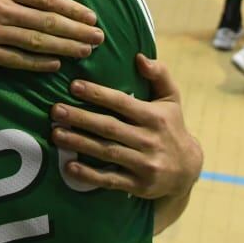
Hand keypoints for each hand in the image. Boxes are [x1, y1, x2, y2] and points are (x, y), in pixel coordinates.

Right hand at [0, 0, 103, 70]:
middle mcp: (0, 9)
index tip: (91, 17)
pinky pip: (11, 60)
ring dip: (63, 49)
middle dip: (76, 32)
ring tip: (84, 53)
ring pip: (35, 43)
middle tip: (99, 40)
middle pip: (47, 23)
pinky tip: (51, 66)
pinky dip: (34, 64)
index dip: (72, 9)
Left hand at [49, 54, 202, 199]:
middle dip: (80, 118)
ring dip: (79, 143)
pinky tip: (69, 166)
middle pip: (109, 128)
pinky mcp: (138, 184)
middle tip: (56, 110)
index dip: (97, 94)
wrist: (188, 169)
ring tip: (56, 134)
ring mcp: (144, 164)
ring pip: (106, 152)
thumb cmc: (172, 126)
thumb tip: (139, 57)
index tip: (73, 86)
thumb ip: (159, 74)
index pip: (122, 103)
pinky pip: (110, 179)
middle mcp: (149, 140)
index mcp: (155, 117)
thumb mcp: (172, 99)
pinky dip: (89, 175)